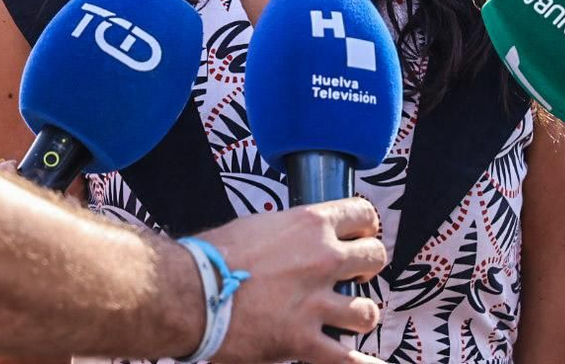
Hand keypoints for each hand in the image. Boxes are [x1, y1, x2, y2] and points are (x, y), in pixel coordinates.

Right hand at [203, 197, 387, 363]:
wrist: (189, 292)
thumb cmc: (212, 258)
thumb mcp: (256, 227)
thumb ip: (288, 234)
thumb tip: (295, 243)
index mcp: (309, 225)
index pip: (363, 215)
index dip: (364, 227)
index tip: (360, 236)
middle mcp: (322, 259)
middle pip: (375, 258)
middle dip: (366, 268)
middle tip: (351, 276)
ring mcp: (316, 302)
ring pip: (367, 311)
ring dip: (357, 315)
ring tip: (344, 317)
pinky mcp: (304, 340)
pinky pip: (347, 359)